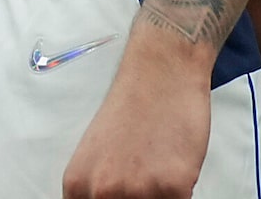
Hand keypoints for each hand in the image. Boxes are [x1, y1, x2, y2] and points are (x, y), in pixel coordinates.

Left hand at [61, 53, 209, 198]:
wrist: (160, 74)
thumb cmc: (132, 109)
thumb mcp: (97, 156)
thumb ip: (98, 187)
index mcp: (78, 185)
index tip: (124, 195)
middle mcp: (103, 192)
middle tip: (145, 182)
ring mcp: (137, 192)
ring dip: (160, 197)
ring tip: (159, 173)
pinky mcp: (172, 188)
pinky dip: (182, 193)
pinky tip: (176, 169)